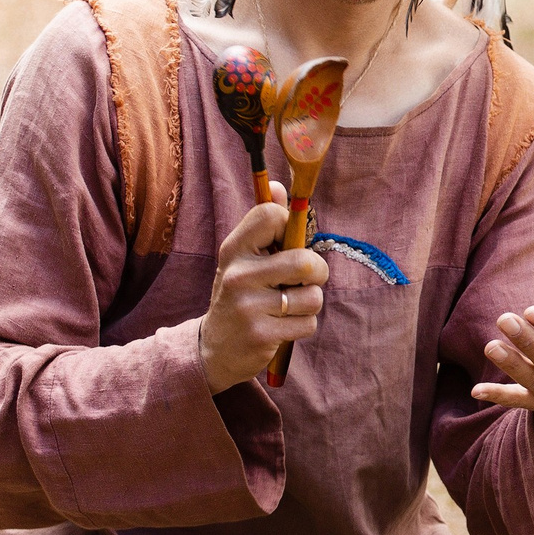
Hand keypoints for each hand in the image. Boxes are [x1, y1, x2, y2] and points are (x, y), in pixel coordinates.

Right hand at [198, 203, 328, 392]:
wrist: (215, 347)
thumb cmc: (241, 293)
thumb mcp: (243, 257)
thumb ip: (263, 224)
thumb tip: (278, 187)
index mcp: (234, 248)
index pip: (272, 215)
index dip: (290, 226)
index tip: (286, 243)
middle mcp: (237, 274)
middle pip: (305, 262)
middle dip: (317, 272)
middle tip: (305, 280)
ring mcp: (248, 306)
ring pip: (313, 296)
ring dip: (309, 303)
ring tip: (288, 306)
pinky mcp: (261, 335)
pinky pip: (308, 323)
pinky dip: (302, 325)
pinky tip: (282, 326)